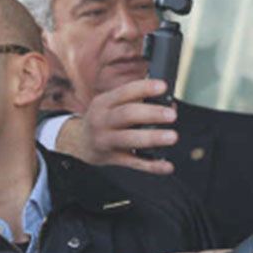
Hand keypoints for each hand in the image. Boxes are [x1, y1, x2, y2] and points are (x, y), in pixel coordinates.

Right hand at [54, 78, 178, 174]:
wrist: (80, 142)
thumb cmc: (105, 119)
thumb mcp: (111, 105)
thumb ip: (137, 101)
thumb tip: (170, 105)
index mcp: (104, 103)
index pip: (124, 92)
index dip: (144, 89)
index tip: (163, 87)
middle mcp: (102, 120)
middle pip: (126, 115)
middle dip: (151, 114)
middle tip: (172, 115)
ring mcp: (106, 140)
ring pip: (129, 139)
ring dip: (152, 138)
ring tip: (172, 136)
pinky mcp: (113, 158)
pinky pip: (134, 163)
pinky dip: (152, 165)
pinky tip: (167, 165)